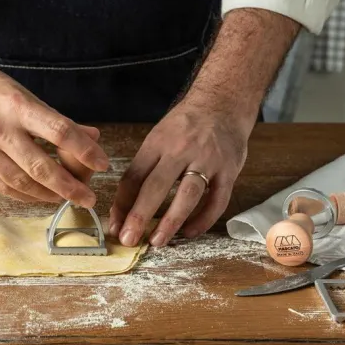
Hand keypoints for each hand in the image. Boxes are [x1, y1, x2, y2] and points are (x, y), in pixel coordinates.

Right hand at [0, 64, 108, 206]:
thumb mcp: (25, 96)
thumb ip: (57, 121)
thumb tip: (93, 138)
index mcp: (17, 106)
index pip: (60, 131)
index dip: (85, 150)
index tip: (103, 163)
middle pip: (41, 166)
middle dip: (70, 186)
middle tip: (89, 198)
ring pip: (21, 182)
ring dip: (48, 195)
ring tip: (66, 198)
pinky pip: (2, 187)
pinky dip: (24, 195)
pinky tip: (40, 196)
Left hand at [108, 96, 251, 246]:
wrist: (222, 103)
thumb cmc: (184, 126)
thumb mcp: (158, 138)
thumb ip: (143, 169)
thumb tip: (123, 206)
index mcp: (157, 143)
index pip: (134, 176)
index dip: (122, 204)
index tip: (114, 226)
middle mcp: (180, 150)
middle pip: (156, 186)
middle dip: (139, 215)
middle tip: (128, 239)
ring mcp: (207, 160)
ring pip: (187, 195)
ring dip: (171, 221)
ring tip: (157, 241)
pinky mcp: (229, 170)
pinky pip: (217, 200)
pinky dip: (203, 219)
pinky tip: (189, 232)